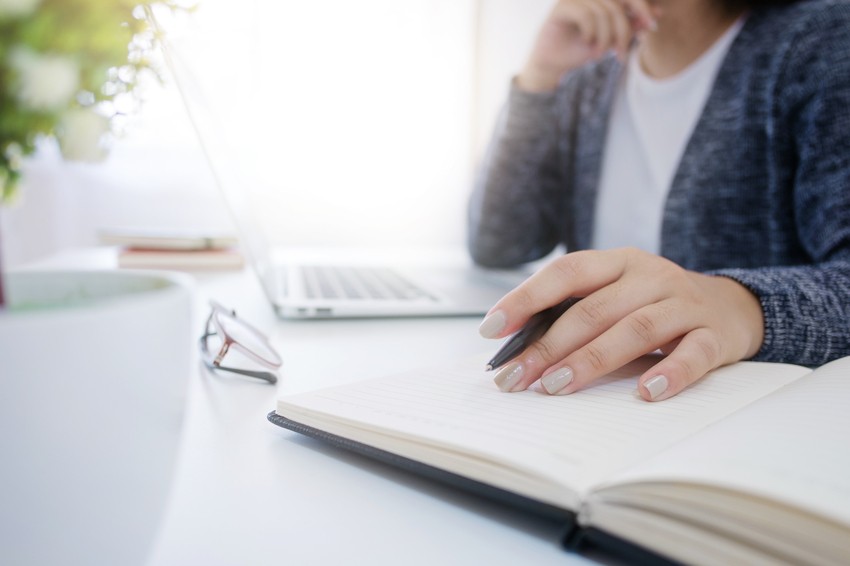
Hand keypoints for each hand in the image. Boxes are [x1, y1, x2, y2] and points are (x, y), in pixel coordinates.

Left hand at [479, 248, 764, 400]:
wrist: (732, 307)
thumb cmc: (654, 305)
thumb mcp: (617, 295)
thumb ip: (575, 313)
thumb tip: (518, 349)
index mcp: (618, 262)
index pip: (566, 272)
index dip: (527, 298)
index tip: (492, 328)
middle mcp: (650, 276)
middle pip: (593, 310)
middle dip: (549, 346)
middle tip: (518, 378)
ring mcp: (684, 304)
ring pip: (635, 329)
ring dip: (592, 360)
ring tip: (557, 386)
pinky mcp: (715, 335)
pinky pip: (694, 354)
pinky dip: (670, 374)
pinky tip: (646, 393)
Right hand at [517, 0, 657, 91]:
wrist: (554, 64)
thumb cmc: (581, 49)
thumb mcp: (611, 40)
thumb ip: (631, 26)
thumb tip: (656, 14)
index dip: (642, 7)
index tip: (652, 25)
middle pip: (617, 4)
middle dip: (623, 29)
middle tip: (620, 52)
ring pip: (603, 11)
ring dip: (605, 37)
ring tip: (600, 54)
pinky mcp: (561, 6)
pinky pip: (586, 15)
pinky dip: (591, 33)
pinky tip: (587, 42)